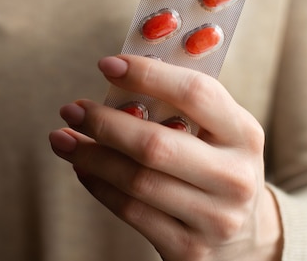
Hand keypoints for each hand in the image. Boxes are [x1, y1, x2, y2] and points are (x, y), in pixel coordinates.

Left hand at [49, 55, 281, 260]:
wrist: (244, 238)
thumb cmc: (216, 167)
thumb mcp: (218, 134)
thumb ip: (181, 106)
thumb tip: (117, 75)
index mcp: (244, 134)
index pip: (195, 93)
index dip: (148, 75)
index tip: (107, 64)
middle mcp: (235, 177)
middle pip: (156, 144)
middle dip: (104, 123)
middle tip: (71, 109)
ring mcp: (214, 218)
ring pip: (136, 181)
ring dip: (90, 155)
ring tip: (62, 138)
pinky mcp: (189, 249)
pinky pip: (131, 211)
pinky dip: (99, 185)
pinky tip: (82, 167)